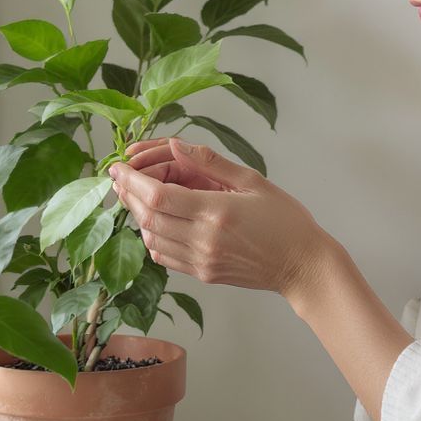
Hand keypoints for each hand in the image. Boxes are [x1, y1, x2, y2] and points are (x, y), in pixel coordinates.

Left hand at [108, 137, 327, 298]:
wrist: (302, 265)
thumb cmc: (285, 220)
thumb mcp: (253, 180)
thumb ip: (210, 162)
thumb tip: (175, 145)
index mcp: (216, 212)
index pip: (157, 196)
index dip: (132, 180)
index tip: (118, 165)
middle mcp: (204, 240)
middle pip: (148, 217)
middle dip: (128, 195)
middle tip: (120, 177)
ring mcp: (201, 261)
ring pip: (151, 238)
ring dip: (138, 216)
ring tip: (136, 195)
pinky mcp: (203, 274)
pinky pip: (164, 256)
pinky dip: (152, 237)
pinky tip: (156, 221)